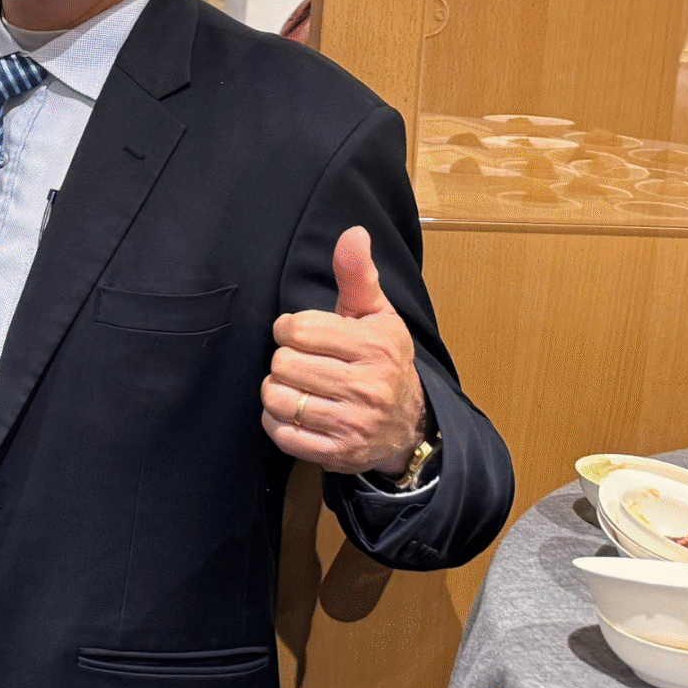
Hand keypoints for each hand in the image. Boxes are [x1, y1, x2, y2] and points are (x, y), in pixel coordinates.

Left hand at [263, 227, 426, 476]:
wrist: (409, 425)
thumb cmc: (383, 361)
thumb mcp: (376, 315)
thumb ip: (358, 275)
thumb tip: (353, 233)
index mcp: (375, 346)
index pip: (296, 329)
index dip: (289, 329)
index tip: (303, 335)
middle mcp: (367, 386)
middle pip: (283, 363)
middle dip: (285, 361)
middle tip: (303, 364)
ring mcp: (353, 424)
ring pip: (278, 398)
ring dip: (278, 392)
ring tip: (298, 387)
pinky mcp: (338, 454)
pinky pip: (281, 433)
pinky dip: (277, 422)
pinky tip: (296, 412)